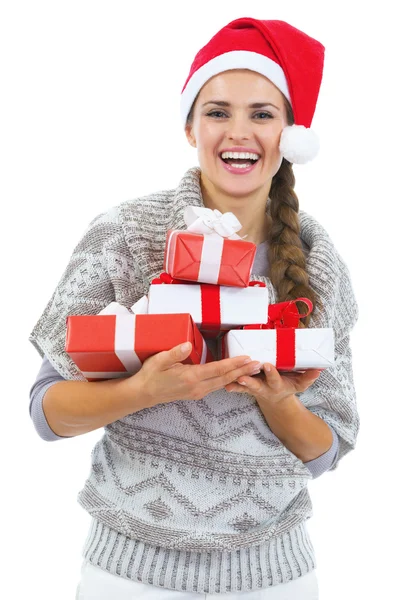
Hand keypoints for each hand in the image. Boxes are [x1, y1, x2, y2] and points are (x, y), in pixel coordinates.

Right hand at [121, 342, 260, 408]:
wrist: (143, 394)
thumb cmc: (150, 375)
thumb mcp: (159, 361)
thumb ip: (174, 353)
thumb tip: (187, 345)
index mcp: (190, 377)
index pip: (217, 369)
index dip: (233, 363)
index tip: (246, 358)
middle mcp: (197, 387)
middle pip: (225, 378)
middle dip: (243, 371)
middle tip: (259, 364)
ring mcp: (197, 392)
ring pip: (222, 383)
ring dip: (238, 376)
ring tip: (252, 370)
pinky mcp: (196, 393)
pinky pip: (216, 386)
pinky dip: (228, 380)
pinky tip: (235, 376)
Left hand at [225, 363, 321, 405]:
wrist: (275, 400)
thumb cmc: (287, 386)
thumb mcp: (299, 384)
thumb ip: (308, 377)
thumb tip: (319, 370)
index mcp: (276, 385)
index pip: (274, 378)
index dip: (271, 373)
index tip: (267, 365)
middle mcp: (264, 388)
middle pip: (255, 386)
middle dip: (249, 382)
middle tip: (241, 377)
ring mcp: (253, 389)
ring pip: (243, 387)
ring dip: (236, 385)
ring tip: (229, 383)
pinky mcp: (245, 388)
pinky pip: (236, 387)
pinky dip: (230, 386)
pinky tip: (223, 384)